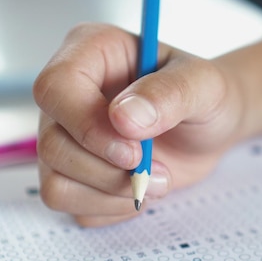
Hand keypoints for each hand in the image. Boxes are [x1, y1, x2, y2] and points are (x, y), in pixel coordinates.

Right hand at [33, 23, 244, 226]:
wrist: (210, 129)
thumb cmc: (206, 96)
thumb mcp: (204, 86)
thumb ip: (169, 93)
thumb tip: (123, 118)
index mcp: (90, 52)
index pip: (55, 88)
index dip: (87, 126)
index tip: (133, 151)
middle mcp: (68, 94)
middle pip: (51, 144)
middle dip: (108, 171)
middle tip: (159, 171)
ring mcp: (65, 135)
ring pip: (55, 183)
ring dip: (111, 194)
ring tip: (157, 181)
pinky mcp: (72, 172)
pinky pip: (72, 205)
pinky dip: (111, 208)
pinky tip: (141, 189)